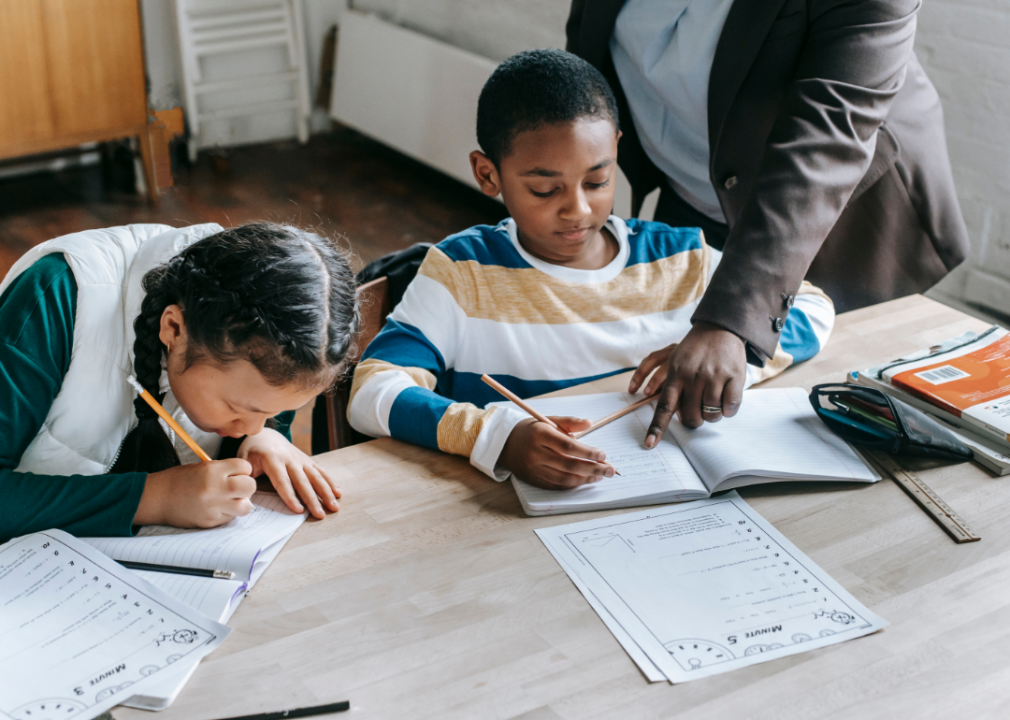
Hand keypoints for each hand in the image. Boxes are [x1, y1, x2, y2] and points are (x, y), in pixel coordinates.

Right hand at [136, 459, 256, 527]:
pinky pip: (230, 518)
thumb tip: (244, 476)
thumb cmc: (179, 480)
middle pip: (250, 486)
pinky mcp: (211, 521)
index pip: (245, 467)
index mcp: (213, 470)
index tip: (237, 472)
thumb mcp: (202, 467)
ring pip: (246, 507)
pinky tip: (217, 508)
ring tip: (230, 500)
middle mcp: (216, 488)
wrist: (158, 498)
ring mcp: (214, 507)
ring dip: (241, 503)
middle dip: (247, 486)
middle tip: (238, 487)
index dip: (243, 470)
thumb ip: (224, 470)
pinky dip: (228, 513)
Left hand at [238, 428, 340, 518]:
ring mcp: (301, 458)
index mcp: (272, 459)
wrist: (265, 434)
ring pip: (316, 476)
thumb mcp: (243, 461)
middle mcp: (290, 458)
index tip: (299, 510)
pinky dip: (331, 482)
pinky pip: (321, 471)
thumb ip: (245, 477)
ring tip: (334, 506)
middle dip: (313, 499)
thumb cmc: (252, 451)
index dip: (291, 496)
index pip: (282, 481)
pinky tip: (338, 493)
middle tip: (321, 514)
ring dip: (327, 492)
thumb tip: (246, 497)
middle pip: (303, 481)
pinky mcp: (307, 460)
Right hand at [498, 417, 614, 489]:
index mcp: (540, 434)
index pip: (569, 446)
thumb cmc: (531, 430)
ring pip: (564, 478)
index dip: (588, 452)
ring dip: (586, 479)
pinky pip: (556, 485)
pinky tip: (584, 480)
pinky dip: (573, 484)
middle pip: (569, 465)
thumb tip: (589, 423)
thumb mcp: (548, 420)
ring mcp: (533, 468)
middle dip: (593, 469)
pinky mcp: (533, 479)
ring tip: (600, 476)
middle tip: (610, 470)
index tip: (603, 455)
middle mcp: (536, 453)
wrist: (504, 443)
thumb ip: (570, 422)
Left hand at [631, 322, 746, 446]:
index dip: (657, 428)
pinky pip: (730, 408)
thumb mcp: (675, 361)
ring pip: (712, 415)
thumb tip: (671, 414)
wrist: (720, 328)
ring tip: (713, 399)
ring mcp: (714, 377)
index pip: (664, 406)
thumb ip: (670, 386)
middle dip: (694, 420)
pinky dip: (728, 409)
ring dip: (713, 414)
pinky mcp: (734, 377)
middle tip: (698, 410)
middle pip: (690, 417)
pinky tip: (726, 397)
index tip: (649, 444)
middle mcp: (693, 377)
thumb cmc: (695, 350)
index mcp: (675, 375)